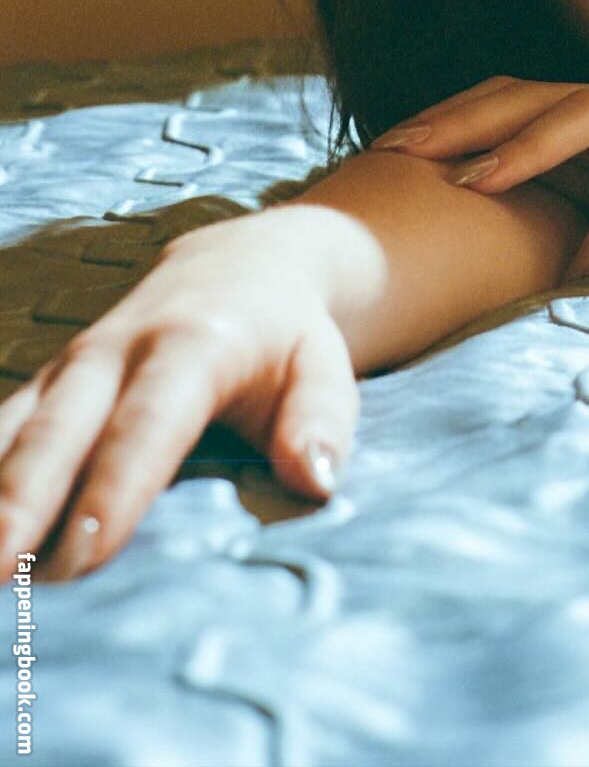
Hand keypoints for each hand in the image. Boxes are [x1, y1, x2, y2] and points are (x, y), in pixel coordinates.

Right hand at [0, 217, 358, 581]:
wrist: (247, 262)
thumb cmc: (290, 336)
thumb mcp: (326, 368)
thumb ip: (321, 422)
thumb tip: (315, 481)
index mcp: (193, 345)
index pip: (148, 425)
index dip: (116, 489)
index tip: (85, 556)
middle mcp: (117, 349)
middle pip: (59, 429)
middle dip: (21, 500)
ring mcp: (72, 366)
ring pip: (12, 428)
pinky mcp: (46, 383)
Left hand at [373, 76, 588, 275]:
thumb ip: (565, 209)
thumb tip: (474, 245)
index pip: (509, 101)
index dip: (447, 119)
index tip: (384, 152)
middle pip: (533, 97)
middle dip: (462, 123)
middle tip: (400, 154)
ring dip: (528, 150)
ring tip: (475, 185)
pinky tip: (584, 259)